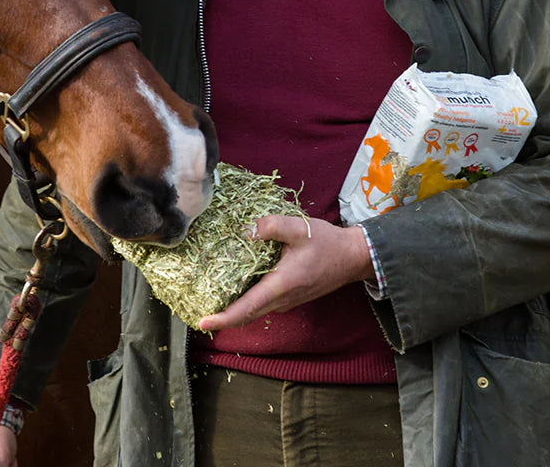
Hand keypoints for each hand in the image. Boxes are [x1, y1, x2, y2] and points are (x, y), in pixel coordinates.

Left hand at [198, 216, 374, 331]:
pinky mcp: (289, 297)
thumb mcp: (299, 228)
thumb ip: (270, 226)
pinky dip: (246, 300)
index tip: (202, 322)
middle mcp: (282, 300)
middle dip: (222, 316)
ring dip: (233, 308)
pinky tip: (234, 283)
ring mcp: (286, 302)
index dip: (224, 318)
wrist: (352, 258)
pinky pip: (262, 303)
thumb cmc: (327, 243)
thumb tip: (244, 231)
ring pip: (254, 310)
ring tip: (209, 296)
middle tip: (196, 310)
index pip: (247, 308)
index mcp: (281, 285)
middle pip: (246, 314)